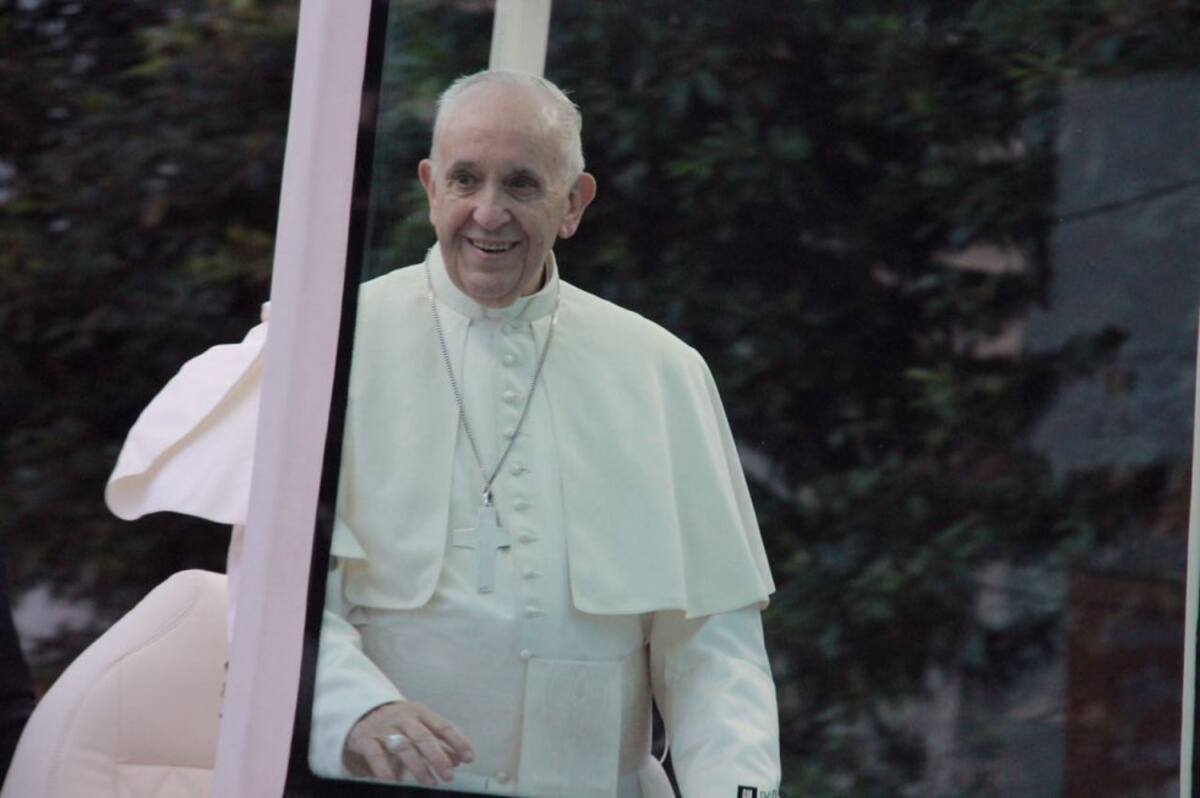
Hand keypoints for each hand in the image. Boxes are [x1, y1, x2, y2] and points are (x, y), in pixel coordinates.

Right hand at [344, 701, 475, 786]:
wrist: (362, 711)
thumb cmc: (398, 722)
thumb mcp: (419, 726)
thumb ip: (439, 742)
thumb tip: (459, 759)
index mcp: (421, 712)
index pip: (443, 726)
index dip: (458, 742)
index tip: (469, 758)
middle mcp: (404, 718)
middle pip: (424, 737)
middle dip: (438, 757)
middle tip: (449, 775)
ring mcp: (384, 728)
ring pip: (403, 746)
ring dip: (418, 766)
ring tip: (430, 782)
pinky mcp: (365, 739)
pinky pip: (376, 755)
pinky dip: (385, 770)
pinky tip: (394, 782)